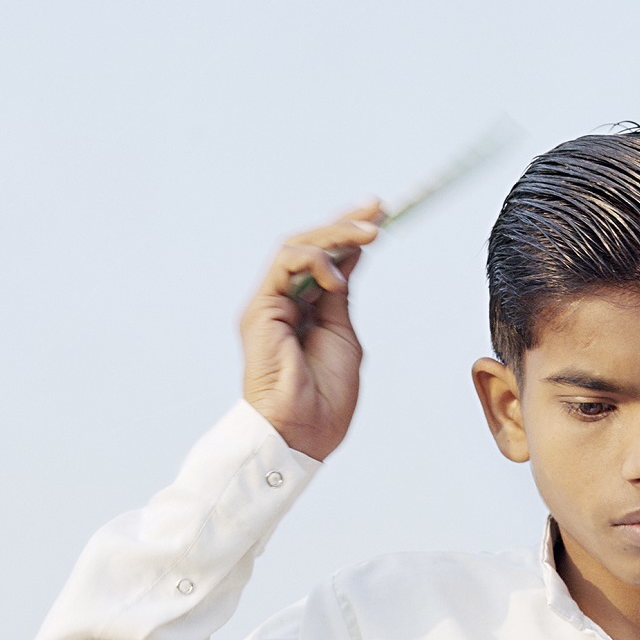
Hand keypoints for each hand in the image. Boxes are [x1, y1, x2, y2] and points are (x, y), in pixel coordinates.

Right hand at [239, 205, 382, 460]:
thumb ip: (339, 297)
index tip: (379, 214)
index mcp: (304, 309)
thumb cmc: (323, 396)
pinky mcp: (260, 309)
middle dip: (344, 222)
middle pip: (309, 245)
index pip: (325, 259)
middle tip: (377, 210)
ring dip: (335, 235)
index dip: (348, 233)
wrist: (302, 429)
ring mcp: (269, 303)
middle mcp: (282, 301)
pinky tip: (337, 276)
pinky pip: (284, 265)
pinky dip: (314, 261)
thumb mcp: (342, 334)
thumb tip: (349, 259)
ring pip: (296, 247)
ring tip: (369, 235)